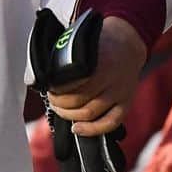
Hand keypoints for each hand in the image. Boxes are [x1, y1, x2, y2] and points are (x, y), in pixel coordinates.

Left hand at [45, 16, 145, 135]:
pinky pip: (110, 123)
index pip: (69, 82)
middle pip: (77, 100)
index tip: (47, 86)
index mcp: (96, 60)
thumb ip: (65, 58)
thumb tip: (44, 77)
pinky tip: (77, 129)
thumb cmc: (96, 43)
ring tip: (60, 109)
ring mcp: (120, 91)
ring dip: (69, 115)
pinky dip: (92, 130)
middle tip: (51, 98)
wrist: (128, 42)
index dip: (54, 89)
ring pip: (90, 113)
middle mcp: (110, 77)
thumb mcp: (80, 42)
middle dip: (58, 103)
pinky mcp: (126, 102)